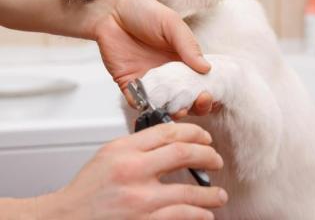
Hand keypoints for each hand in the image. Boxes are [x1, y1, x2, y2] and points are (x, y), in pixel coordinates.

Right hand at [38, 124, 226, 218]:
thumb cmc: (88, 189)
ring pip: (188, 192)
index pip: (168, 131)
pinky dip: (198, 215)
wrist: (67, 219)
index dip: (193, 132)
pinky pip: (180, 217)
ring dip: (210, 194)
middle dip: (207, 155)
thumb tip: (172, 140)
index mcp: (124, 150)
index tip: (204, 137)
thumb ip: (139, 144)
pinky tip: (205, 214)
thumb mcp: (110, 154)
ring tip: (219, 194)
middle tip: (216, 160)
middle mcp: (132, 171)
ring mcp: (139, 201)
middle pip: (182, 154)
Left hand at [90, 0, 214, 115]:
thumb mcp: (171, 23)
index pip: (201, 82)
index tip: (210, 94)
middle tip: (200, 102)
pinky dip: (145, 107)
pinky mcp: (131, 85)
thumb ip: (188, 45)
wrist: (112, 11)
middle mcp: (169, 75)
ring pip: (165, 105)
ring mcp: (151, 82)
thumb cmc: (144, 12)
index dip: (208, 91)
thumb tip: (206, 69)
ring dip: (174, 111)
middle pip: (187, 98)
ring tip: (180, 109)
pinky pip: (139, 102)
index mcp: (184, 60)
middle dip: (196, 106)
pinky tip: (152, 103)